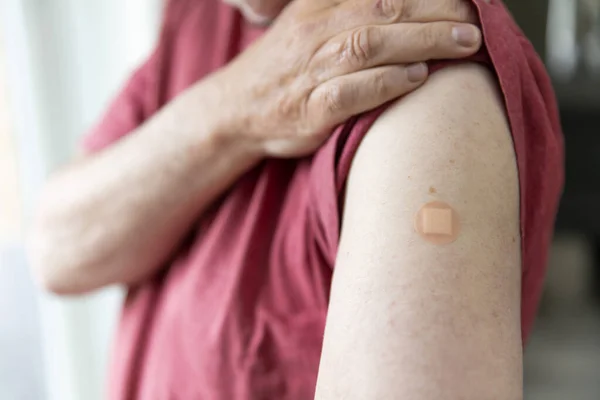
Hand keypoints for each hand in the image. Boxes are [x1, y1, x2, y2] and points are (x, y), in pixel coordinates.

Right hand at [214, 0, 483, 156]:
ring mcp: (310, 70)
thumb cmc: (286, 68)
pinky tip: (418, 78)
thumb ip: (351, 12)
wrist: (237, 109)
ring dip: (424, 41)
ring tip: (465, 45)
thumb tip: (407, 9)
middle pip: (383, 9)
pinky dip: (388, 82)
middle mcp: (314, 31)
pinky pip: (352, 91)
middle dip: (437, 12)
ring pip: (371, 44)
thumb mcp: (309, 24)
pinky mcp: (310, 109)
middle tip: (476, 21)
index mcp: (317, 6)